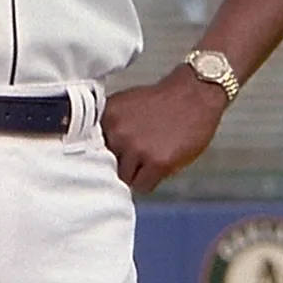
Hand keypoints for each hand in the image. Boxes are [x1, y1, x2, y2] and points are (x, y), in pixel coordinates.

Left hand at [101, 65, 227, 192]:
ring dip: (136, 174)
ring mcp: (137, 148)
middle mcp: (117, 133)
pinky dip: (150, 181)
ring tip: (149, 159)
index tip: (108, 158)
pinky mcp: (157, 162)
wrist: (193, 94)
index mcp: (105, 117)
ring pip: (124, 179)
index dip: (102, 155)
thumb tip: (93, 156)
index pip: (89, 150)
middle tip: (137, 156)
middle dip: (120, 164)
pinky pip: (143, 187)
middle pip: (106, 167)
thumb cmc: (160, 102)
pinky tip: (159, 166)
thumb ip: (108, 128)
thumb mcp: (123, 106)